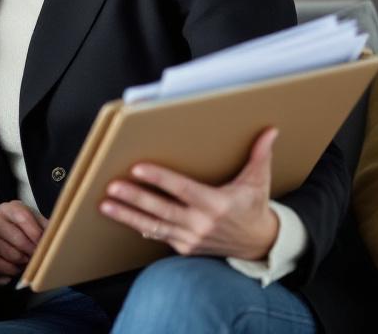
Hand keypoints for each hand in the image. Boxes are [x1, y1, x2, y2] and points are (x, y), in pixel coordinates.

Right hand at [0, 200, 46, 283]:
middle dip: (32, 250)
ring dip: (24, 261)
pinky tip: (18, 266)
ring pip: (12, 254)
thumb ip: (45, 226)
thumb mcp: (34, 224)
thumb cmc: (22, 231)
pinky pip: (5, 266)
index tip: (45, 244)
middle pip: (17, 238)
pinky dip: (15, 269)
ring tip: (29, 259)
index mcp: (7, 208)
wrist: (0, 243)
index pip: (23, 218)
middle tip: (39, 256)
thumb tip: (58, 234)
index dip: (36, 233)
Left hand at [99, 127, 280, 260]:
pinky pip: (158, 235)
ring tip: (106, 204)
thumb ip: (260, 155)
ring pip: (154, 226)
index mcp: (217, 204)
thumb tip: (270, 130)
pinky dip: (140, 226)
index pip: (183, 190)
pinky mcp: (185, 247)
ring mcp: (191, 238)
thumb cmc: (253, 207)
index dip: (161, 180)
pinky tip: (121, 216)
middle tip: (113, 186)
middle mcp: (202, 223)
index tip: (139, 169)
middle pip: (162, 209)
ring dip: (128, 215)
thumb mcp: (258, 181)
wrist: (259, 244)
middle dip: (135, 198)